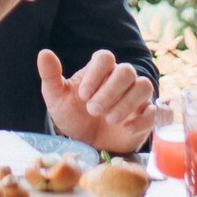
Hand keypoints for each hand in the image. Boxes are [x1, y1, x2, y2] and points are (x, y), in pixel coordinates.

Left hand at [38, 45, 155, 152]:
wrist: (86, 143)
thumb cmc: (73, 116)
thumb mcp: (57, 98)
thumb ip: (51, 76)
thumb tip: (44, 53)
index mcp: (100, 71)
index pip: (105, 57)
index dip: (96, 73)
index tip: (82, 95)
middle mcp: (120, 80)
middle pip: (127, 71)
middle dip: (110, 90)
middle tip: (93, 110)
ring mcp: (135, 97)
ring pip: (144, 86)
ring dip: (127, 103)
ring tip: (109, 119)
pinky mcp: (145, 116)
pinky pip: (152, 111)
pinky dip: (141, 120)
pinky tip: (125, 129)